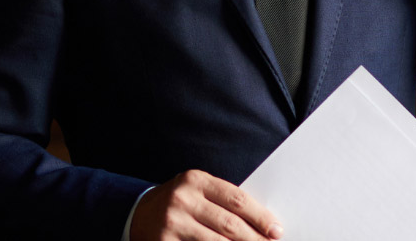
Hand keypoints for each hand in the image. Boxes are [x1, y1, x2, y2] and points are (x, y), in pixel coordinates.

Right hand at [129, 169, 283, 240]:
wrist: (138, 214)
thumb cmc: (180, 203)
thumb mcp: (198, 192)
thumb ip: (224, 202)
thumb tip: (262, 224)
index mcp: (196, 180)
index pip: (237, 200)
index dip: (260, 217)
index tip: (277, 230)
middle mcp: (183, 199)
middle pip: (230, 224)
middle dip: (255, 239)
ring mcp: (173, 222)